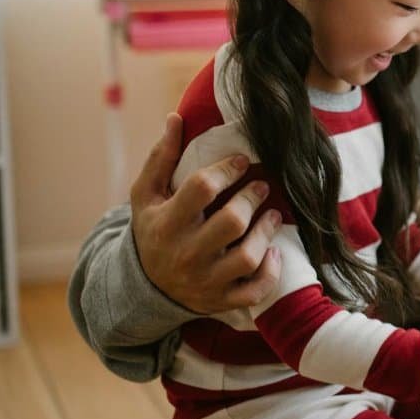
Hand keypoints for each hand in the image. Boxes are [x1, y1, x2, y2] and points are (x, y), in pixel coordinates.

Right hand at [129, 113, 282, 313]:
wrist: (145, 286)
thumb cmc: (153, 228)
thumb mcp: (147, 195)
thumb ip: (161, 157)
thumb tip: (176, 118)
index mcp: (166, 223)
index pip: (202, 188)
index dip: (227, 169)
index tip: (242, 160)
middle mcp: (185, 254)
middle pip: (232, 222)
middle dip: (252, 198)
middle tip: (260, 186)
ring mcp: (205, 281)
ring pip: (247, 257)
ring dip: (266, 232)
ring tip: (272, 215)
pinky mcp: (221, 301)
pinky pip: (254, 291)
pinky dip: (270, 273)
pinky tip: (273, 252)